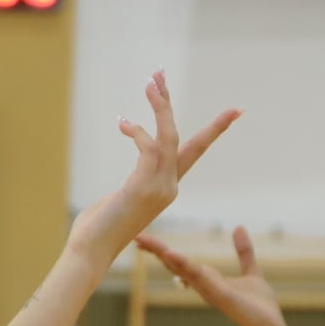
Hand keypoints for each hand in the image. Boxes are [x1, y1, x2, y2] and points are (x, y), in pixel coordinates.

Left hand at [65, 72, 239, 265]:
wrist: (90, 252)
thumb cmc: (97, 229)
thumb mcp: (119, 200)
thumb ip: (132, 186)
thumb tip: (129, 184)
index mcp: (166, 187)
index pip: (193, 152)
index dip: (213, 131)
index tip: (234, 111)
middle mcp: (169, 186)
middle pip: (182, 137)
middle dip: (169, 104)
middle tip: (160, 73)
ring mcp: (160, 187)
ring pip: (168, 136)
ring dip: (159, 106)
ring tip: (150, 80)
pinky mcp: (144, 187)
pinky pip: (149, 148)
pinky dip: (137, 132)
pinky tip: (123, 123)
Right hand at [137, 226, 285, 325]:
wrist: (269, 323)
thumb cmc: (258, 303)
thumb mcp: (250, 270)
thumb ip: (243, 251)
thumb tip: (238, 227)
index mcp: (206, 279)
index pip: (179, 263)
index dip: (162, 251)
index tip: (145, 240)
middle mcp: (202, 285)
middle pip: (174, 264)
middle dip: (156, 251)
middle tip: (137, 237)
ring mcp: (208, 290)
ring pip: (182, 269)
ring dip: (164, 255)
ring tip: (146, 243)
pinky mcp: (219, 294)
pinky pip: (198, 277)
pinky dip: (183, 265)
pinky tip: (171, 255)